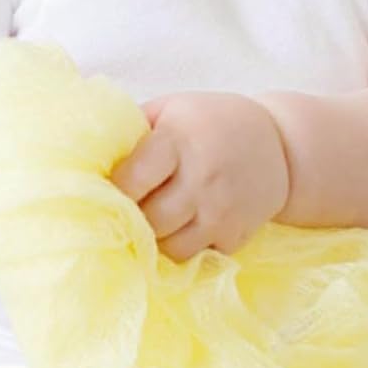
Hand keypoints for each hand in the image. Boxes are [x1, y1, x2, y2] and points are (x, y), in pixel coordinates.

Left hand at [108, 92, 289, 260]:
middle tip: (124, 212)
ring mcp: (221, 211)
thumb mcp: (172, 109)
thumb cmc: (211, 123)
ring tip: (152, 221)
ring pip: (168, 247)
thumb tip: (85, 155)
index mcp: (178, 140)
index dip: (112, 190)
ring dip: (154, 238)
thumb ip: (131, 130)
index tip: (106, 191)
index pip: (129, 181)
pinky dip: (182, 248)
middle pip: (146, 219)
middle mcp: (201, 178)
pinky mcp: (236, 236)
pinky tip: (180, 229)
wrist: (282, 146)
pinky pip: (195, 258)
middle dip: (131, 219)